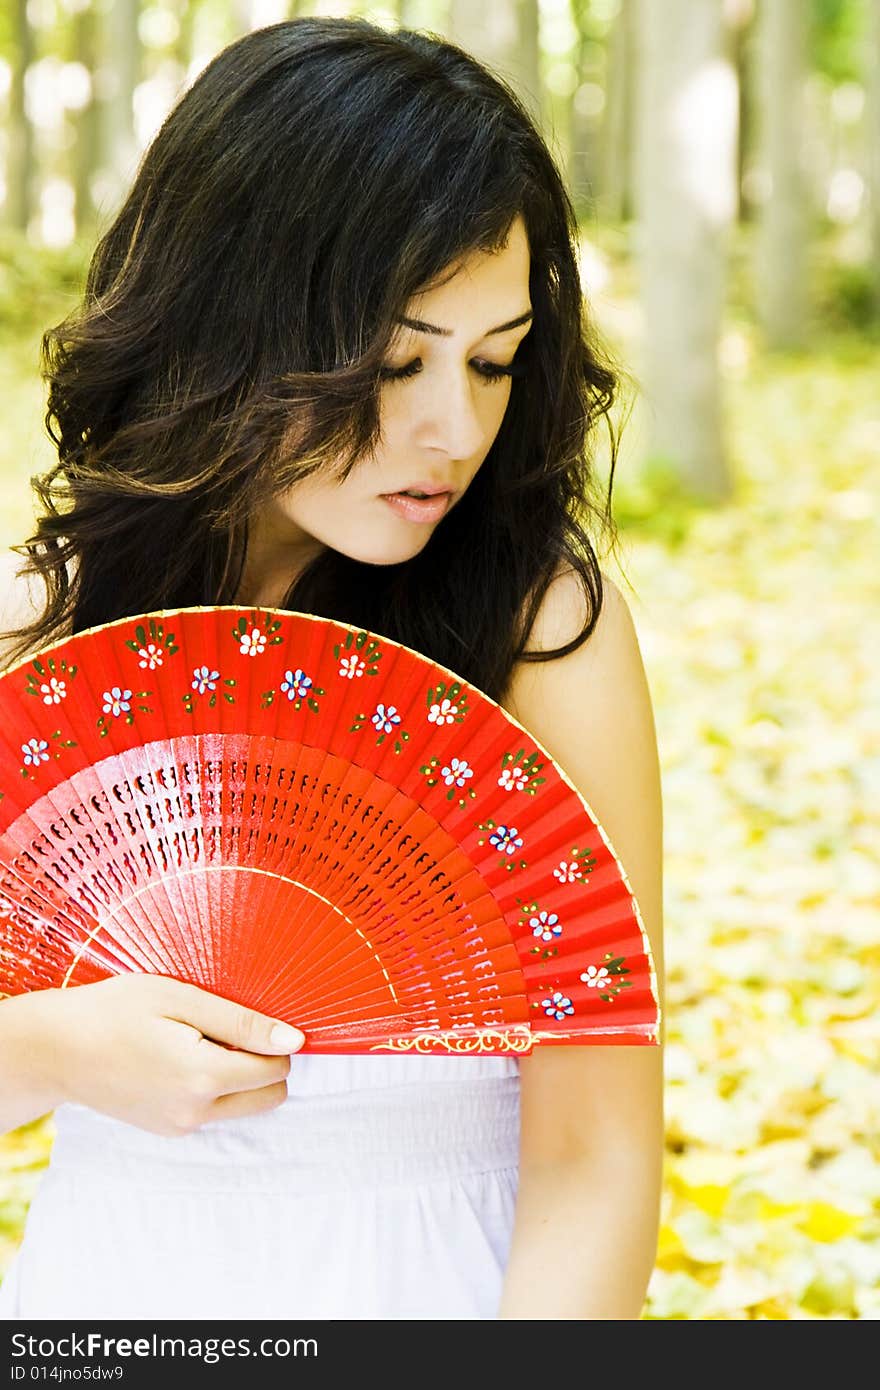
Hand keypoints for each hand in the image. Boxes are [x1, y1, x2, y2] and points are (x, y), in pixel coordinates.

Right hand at [33, 974, 304, 1137]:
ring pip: (244, 1107)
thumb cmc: (117, 1010)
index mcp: (203, 1076)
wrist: (58, 1048)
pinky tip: (181, 1060)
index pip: (276, 1069)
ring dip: (241, 1078)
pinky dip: (214, 1089)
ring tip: (201, 1043)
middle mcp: (196, 1112)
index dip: (274, 1040)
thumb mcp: (182, 999)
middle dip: (264, 1064)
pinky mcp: (167, 1130)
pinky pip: (214, 1112)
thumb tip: (295, 1040)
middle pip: (269, 1097)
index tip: (250, 1018)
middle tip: (228, 1031)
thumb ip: (242, 1023)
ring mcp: (180, 1126)